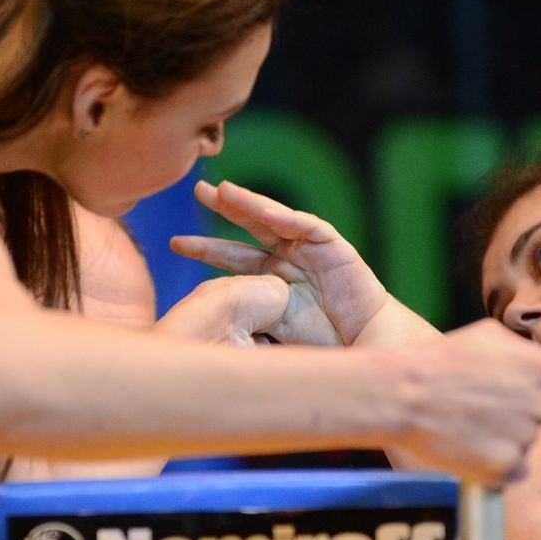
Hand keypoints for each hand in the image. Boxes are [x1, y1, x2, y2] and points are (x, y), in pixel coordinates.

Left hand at [170, 181, 386, 344]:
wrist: (366, 349)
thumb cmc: (323, 349)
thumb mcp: (273, 334)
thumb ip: (246, 323)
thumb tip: (201, 333)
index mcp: (270, 282)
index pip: (232, 259)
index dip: (206, 249)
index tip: (175, 243)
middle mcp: (287, 260)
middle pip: (248, 230)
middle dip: (222, 210)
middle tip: (197, 190)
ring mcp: (309, 251)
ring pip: (274, 220)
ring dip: (249, 203)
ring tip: (222, 190)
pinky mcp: (333, 247)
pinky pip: (306, 226)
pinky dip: (284, 216)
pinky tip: (262, 209)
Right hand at [388, 319, 540, 486]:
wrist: (405, 395)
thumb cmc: (442, 361)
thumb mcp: (489, 333)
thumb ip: (526, 350)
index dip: (531, 388)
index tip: (507, 392)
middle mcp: (540, 404)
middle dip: (521, 413)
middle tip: (485, 410)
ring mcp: (525, 437)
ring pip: (528, 443)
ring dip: (507, 438)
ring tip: (470, 425)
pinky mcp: (506, 466)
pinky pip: (516, 470)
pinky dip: (499, 465)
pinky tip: (473, 448)